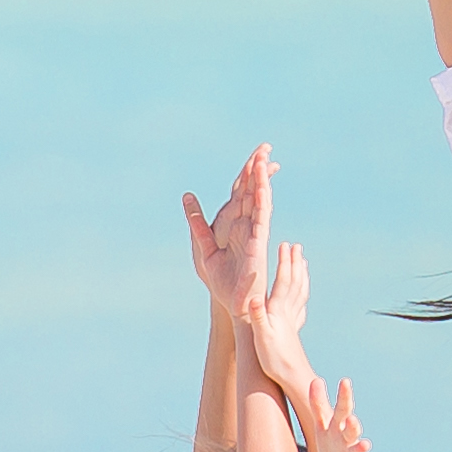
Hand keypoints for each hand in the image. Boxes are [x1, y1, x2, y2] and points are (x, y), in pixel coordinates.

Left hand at [182, 144, 271, 307]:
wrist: (232, 303)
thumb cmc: (221, 281)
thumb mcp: (203, 247)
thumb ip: (197, 222)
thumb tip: (187, 197)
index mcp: (234, 225)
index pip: (241, 194)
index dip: (246, 175)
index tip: (253, 156)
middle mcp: (247, 226)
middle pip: (253, 191)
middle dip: (257, 170)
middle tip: (264, 147)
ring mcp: (254, 232)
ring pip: (259, 200)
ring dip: (261, 180)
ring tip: (263, 159)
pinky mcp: (258, 242)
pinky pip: (261, 217)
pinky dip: (262, 200)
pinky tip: (263, 185)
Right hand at [242, 239, 316, 388]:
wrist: (292, 376)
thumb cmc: (274, 359)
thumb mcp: (262, 338)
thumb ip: (258, 317)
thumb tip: (254, 298)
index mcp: (279, 311)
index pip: (283, 280)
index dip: (284, 262)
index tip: (285, 245)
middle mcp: (288, 312)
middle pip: (295, 282)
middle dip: (295, 263)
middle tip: (296, 247)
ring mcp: (293, 320)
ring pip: (301, 292)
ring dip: (301, 275)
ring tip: (302, 263)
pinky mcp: (294, 328)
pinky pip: (300, 305)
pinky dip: (302, 293)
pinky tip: (302, 294)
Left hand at [289, 368, 368, 451]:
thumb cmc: (334, 448)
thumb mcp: (324, 426)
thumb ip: (319, 405)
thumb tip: (316, 379)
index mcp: (335, 427)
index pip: (334, 409)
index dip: (334, 397)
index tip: (337, 381)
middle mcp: (345, 439)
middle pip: (347, 422)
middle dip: (348, 409)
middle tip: (349, 398)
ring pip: (354, 451)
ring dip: (359, 448)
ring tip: (365, 444)